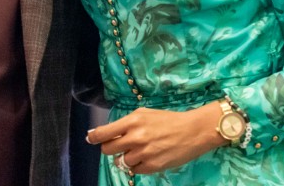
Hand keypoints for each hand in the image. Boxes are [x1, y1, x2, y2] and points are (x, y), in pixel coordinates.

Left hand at [86, 102, 223, 174]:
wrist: (193, 131)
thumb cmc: (168, 120)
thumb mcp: (145, 114)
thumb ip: (125, 123)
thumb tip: (102, 133)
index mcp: (133, 121)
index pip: (103, 133)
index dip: (94, 137)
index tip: (90, 138)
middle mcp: (136, 137)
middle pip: (107, 150)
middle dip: (110, 149)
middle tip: (120, 146)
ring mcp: (143, 153)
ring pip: (121, 161)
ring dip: (126, 158)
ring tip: (140, 150)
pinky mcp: (152, 166)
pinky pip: (134, 170)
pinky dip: (138, 165)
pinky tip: (148, 156)